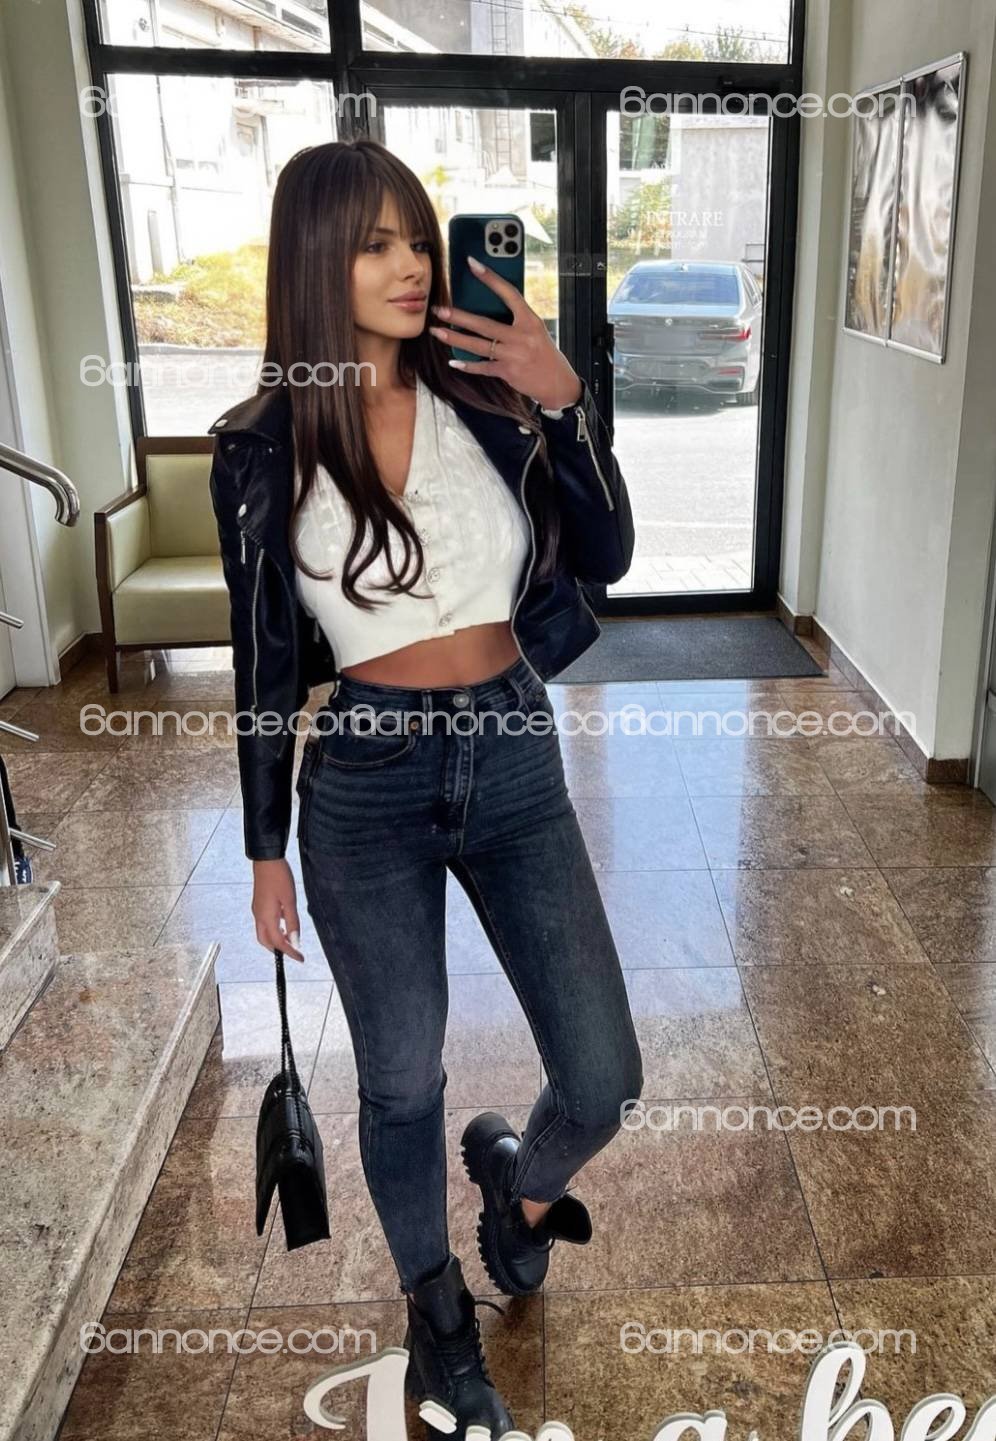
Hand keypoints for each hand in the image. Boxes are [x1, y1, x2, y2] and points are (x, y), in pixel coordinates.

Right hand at [252, 857, 305, 962]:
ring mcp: (257, 910)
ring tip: (291, 939)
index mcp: (266, 917)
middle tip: (294, 952)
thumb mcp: (290, 901)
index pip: (278, 942)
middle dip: (278, 949)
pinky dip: (275, 928)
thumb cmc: (280, 878)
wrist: (267, 859)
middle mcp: (259, 916)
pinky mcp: (258, 903)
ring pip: (264, 932)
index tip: (300, 958)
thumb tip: (295, 942)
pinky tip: (285, 922)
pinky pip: (265, 922)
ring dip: (276, 939)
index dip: (290, 952)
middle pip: (266, 941)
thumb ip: (293, 922)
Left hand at [429, 255, 582, 411]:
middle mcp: (521, 336)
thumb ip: (515, 319)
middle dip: (459, 317)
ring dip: (455, 339)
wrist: (557, 382)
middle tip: (439, 309)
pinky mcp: (508, 372)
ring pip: (478, 345)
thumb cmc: (543, 353)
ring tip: (437, 332)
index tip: (473, 264)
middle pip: (485, 324)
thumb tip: (486, 308)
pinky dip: (468, 365)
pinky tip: (453, 362)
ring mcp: (514, 355)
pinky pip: (483, 367)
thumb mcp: (535, 330)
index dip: (490, 278)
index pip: (509, 293)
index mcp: (530, 320)